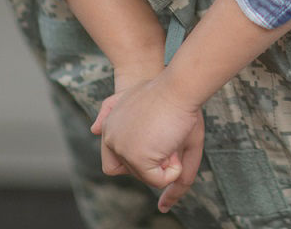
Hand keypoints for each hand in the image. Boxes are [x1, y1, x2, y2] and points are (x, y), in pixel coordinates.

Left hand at [91, 75, 204, 208]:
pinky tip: (175, 152)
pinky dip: (171, 173)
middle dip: (155, 158)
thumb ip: (154, 159)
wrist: (181, 85)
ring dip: (165, 163)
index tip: (156, 137)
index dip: (138, 155)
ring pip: (143, 175)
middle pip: (132, 169)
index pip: (115, 158)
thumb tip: (161, 205)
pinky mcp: (135, 157)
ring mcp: (120, 147)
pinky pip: (156, 181)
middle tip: (168, 133)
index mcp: (111, 124)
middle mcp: (109, 135)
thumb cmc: (176, 101)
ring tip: (172, 136)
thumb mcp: (168, 131)